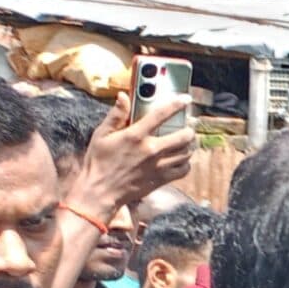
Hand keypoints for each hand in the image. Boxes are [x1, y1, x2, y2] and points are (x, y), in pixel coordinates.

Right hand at [77, 92, 194, 213]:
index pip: (161, 115)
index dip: (177, 104)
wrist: (100, 191)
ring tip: (186, 141)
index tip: (186, 99)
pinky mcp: (162, 179)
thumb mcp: (101, 134)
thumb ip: (116, 115)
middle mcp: (151, 150)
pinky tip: (181, 159)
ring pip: (187, 152)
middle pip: (184, 136)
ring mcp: (159, 165)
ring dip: (190, 145)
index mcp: (135, 135)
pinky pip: (184, 169)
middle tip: (189, 126)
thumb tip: (123, 95)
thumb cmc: (98, 161)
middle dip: (189, 129)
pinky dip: (186, 163)